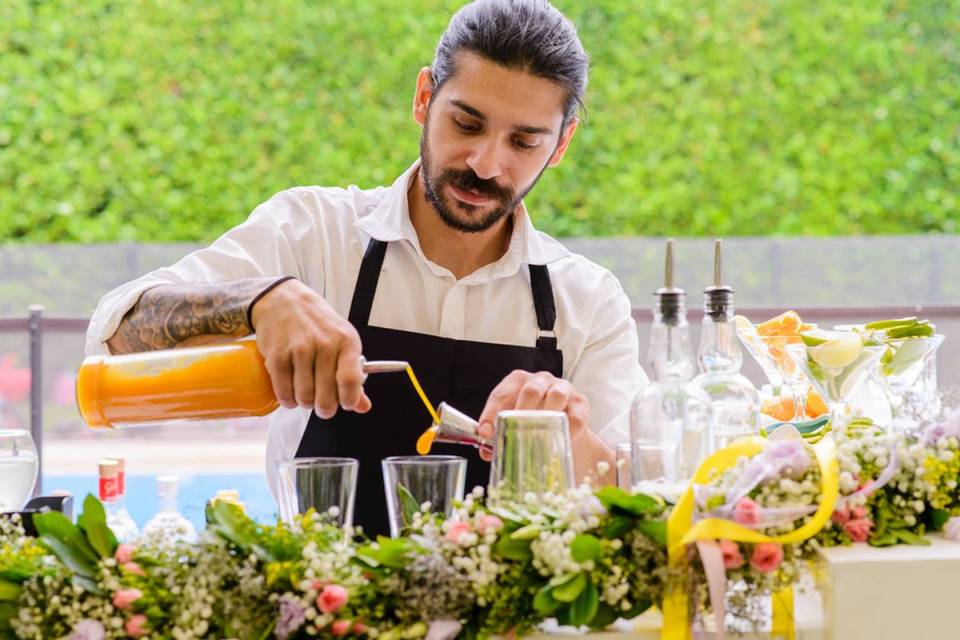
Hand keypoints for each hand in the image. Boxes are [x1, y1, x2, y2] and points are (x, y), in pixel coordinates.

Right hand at [250, 278, 369, 417]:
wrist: (285, 301)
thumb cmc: (318, 324)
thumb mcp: (343, 342)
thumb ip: (353, 376)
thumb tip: (362, 406)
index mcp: (346, 341)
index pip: (351, 381)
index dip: (349, 400)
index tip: (346, 404)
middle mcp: (324, 344)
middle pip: (326, 397)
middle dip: (325, 408)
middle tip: (322, 404)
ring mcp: (299, 350)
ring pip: (304, 398)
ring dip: (304, 403)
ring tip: (305, 394)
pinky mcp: (277, 356)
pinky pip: (283, 392)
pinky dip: (287, 400)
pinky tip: (290, 393)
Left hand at [476, 370, 588, 459]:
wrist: (563, 422)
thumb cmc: (532, 417)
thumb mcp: (513, 421)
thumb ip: (499, 434)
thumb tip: (487, 451)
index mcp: (518, 381)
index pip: (502, 394)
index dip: (492, 413)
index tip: (486, 432)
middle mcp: (540, 380)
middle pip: (530, 390)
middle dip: (520, 412)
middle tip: (514, 432)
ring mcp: (562, 388)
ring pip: (556, 396)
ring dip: (547, 416)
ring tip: (538, 436)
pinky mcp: (580, 403)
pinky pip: (576, 416)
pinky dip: (568, 430)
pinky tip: (560, 442)